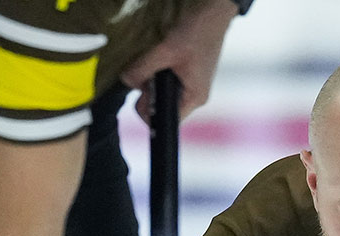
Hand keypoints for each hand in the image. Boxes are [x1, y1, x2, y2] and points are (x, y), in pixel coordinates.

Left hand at [122, 0, 236, 124]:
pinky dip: (159, 68)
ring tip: (156, 58)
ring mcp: (191, 82)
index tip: (141, 93)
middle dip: (149, 91)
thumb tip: (126, 81)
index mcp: (194, 97)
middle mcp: (194, 94)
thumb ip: (142, 69)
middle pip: (162, 105)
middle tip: (147, 70)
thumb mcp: (165, 51)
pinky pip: (167, 78)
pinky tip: (161, 54)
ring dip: (152, 77)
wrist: (213, 10)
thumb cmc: (198, 31)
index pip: (166, 120)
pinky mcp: (187, 70)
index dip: (149, 111)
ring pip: (162, 90)